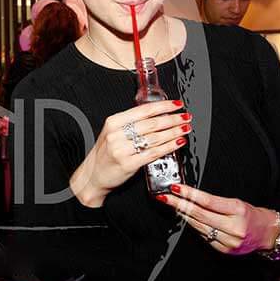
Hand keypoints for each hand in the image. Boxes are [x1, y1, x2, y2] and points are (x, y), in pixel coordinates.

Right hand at [70, 99, 190, 207]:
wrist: (93, 175)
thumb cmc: (105, 154)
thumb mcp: (112, 133)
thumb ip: (130, 124)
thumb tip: (156, 115)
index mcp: (113, 122)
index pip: (143, 110)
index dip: (163, 106)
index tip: (176, 105)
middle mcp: (116, 134)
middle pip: (151, 123)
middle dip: (173, 119)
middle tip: (186, 117)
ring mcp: (121, 149)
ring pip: (155, 138)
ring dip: (174, 132)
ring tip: (185, 129)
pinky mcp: (128, 164)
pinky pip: (153, 153)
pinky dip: (168, 147)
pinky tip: (177, 143)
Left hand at [158, 184, 279, 254]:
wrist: (268, 234)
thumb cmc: (251, 215)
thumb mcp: (237, 202)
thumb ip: (215, 202)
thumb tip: (190, 196)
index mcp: (238, 210)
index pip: (208, 201)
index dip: (189, 194)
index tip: (175, 188)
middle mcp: (234, 227)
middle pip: (199, 214)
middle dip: (179, 204)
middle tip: (164, 196)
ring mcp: (229, 241)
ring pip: (198, 226)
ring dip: (183, 214)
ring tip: (172, 204)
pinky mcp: (224, 249)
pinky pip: (203, 236)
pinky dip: (194, 226)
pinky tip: (187, 218)